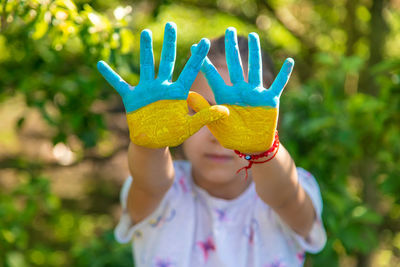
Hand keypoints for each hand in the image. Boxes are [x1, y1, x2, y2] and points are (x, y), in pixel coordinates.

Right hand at [97, 22, 227, 147]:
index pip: (190, 71)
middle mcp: (163, 87)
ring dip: (146, 50)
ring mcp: (147, 90)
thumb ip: (205, 117)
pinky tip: (101, 64)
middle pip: (167, 61)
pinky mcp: (132, 98)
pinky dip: (110, 75)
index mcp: (178, 93)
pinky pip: (119, 84)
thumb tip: (225, 111)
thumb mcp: (189, 127)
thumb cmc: (172, 134)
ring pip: (147, 66)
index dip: (197, 57)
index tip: (204, 41)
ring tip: (146, 33)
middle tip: (172, 25)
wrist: (152, 143)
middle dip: (169, 43)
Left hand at [189, 27, 293, 152]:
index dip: (204, 62)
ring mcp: (255, 94)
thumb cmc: (232, 137)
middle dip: (232, 48)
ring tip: (252, 37)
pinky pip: (279, 85)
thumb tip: (187, 95)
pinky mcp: (270, 100)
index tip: (195, 46)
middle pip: (235, 65)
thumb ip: (204, 109)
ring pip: (255, 69)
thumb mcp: (216, 125)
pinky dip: (284, 74)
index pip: (213, 76)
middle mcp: (239, 91)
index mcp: (225, 96)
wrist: (251, 147)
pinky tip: (290, 61)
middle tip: (229, 30)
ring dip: (255, 53)